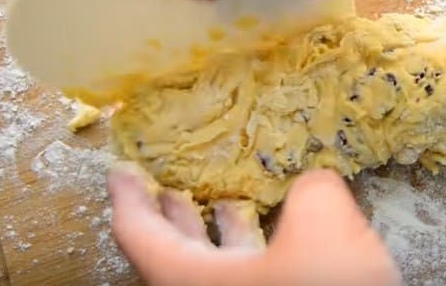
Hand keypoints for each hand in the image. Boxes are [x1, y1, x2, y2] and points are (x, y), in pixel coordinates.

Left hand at [107, 164, 400, 285]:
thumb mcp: (323, 226)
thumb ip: (312, 191)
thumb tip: (315, 184)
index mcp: (189, 279)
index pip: (138, 233)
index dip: (128, 196)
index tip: (122, 171)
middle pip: (171, 255)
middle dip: (171, 215)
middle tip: (170, 185)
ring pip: (212, 272)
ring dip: (217, 235)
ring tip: (228, 202)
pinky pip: (246, 280)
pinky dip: (252, 254)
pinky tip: (282, 238)